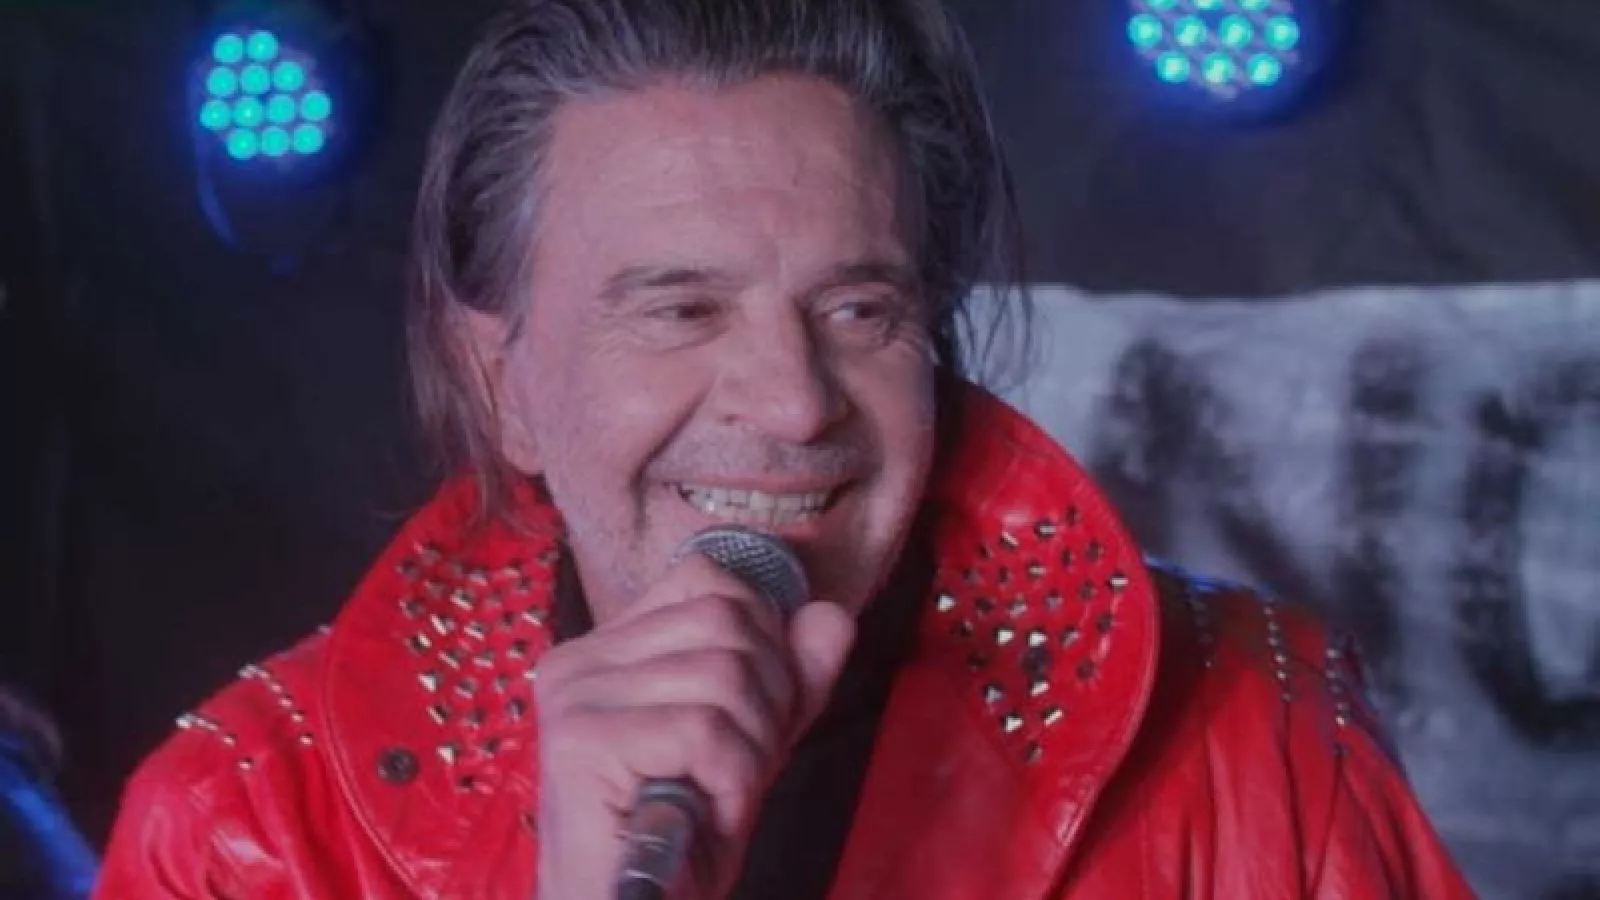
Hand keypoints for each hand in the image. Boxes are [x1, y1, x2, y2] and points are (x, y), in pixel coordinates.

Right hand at [532, 549, 855, 899]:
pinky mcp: (582, 742)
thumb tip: (832, 615)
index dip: (762, 638)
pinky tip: (709, 813)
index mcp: (608, 648)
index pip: (708, 580)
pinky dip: (732, 780)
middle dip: (768, 698)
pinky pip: (706, 730)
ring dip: (752, 749)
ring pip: (723, 674)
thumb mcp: (751, 743)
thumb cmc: (680, 837)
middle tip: (741, 766)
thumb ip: (792, 679)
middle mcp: (581, 660)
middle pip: (726, 620)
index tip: (756, 712)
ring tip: (722, 794)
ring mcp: (575, 697)